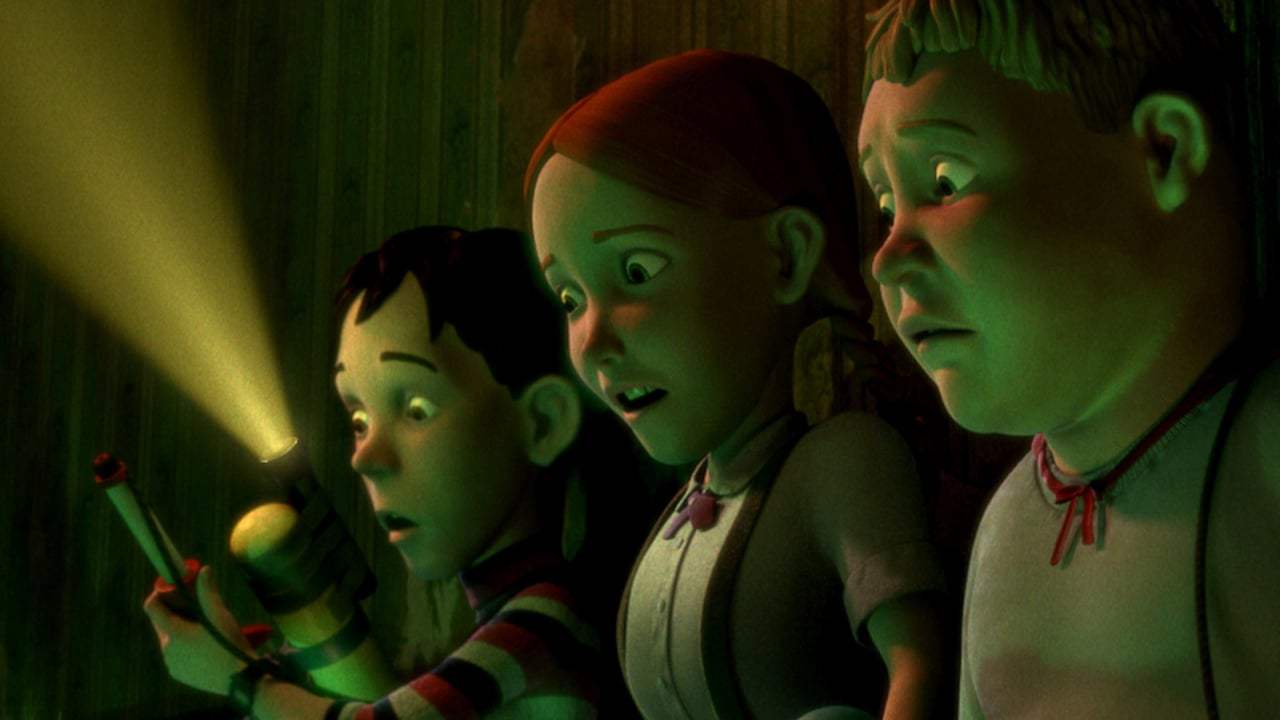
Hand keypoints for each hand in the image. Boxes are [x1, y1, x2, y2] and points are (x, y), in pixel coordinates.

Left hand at [142, 566, 256, 694]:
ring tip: (202, 627)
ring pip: (169, 639)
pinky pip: (175, 654)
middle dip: (172, 611)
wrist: (239, 679)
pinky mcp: (179, 674)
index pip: (152, 607)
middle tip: (193, 606)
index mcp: (173, 633)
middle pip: (160, 622)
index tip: (172, 587)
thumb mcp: (219, 615)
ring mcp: (171, 664)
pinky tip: (202, 645)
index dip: (158, 594)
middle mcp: (166, 649)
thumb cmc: (228, 643)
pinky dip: (184, 646)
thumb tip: (203, 570)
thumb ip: (207, 592)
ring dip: (179, 629)